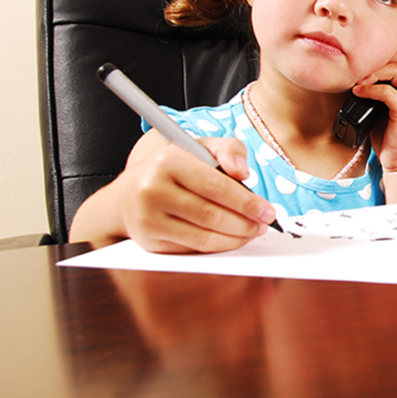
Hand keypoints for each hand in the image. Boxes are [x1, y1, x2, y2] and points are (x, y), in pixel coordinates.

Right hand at [96, 133, 275, 252]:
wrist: (129, 194)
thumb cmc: (174, 169)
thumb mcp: (201, 148)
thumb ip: (229, 150)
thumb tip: (242, 172)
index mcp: (168, 160)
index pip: (216, 187)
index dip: (247, 202)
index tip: (267, 211)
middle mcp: (152, 188)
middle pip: (212, 215)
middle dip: (245, 223)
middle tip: (262, 225)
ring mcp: (147, 218)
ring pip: (204, 237)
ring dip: (235, 238)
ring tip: (251, 232)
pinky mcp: (149, 241)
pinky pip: (193, 249)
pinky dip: (217, 247)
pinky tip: (230, 239)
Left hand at [350, 43, 396, 199]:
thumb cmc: (390, 140)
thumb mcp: (384, 113)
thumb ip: (379, 97)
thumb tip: (358, 84)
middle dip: (392, 53)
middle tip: (371, 60)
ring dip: (376, 70)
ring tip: (360, 80)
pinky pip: (388, 91)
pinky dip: (371, 88)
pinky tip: (359, 92)